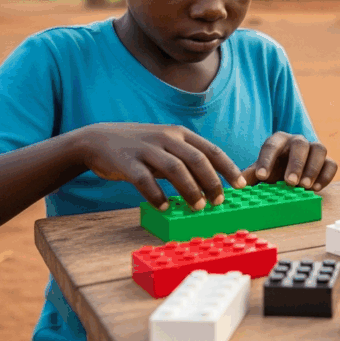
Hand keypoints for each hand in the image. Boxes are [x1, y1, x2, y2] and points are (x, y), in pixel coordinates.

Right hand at [77, 123, 243, 211]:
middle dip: (212, 182)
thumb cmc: (139, 147)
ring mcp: (146, 148)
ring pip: (175, 169)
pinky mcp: (127, 161)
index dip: (228, 168)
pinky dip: (157, 195)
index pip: (211, 150)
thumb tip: (212, 183)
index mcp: (179, 133)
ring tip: (198, 207)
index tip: (241, 186)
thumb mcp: (166, 146)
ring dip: (190, 190)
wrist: (97, 140)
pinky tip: (165, 206)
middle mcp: (166, 138)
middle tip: (219, 201)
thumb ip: (186, 159)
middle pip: (196, 159)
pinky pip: (145, 180)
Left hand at [243, 132, 337, 191]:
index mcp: (278, 141)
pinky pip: (331, 164)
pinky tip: (316, 188)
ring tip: (304, 186)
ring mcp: (314, 149)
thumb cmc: (272, 172)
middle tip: (289, 182)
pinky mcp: (327, 161)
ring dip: (312, 168)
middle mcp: (297, 141)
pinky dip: (325, 175)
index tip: (262, 176)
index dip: (266, 160)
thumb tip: (235, 185)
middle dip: (295, 163)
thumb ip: (248, 177)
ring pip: (319, 149)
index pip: (272, 145)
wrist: (290, 174)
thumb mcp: (258, 173)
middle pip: (299, 144)